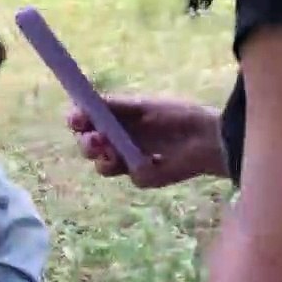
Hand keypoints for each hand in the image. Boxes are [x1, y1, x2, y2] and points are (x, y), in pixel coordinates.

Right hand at [65, 95, 225, 187]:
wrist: (205, 137)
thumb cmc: (174, 115)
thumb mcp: (139, 106)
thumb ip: (110, 106)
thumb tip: (80, 104)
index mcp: (114, 121)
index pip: (84, 123)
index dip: (76, 122)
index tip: (76, 120)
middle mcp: (116, 141)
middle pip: (86, 146)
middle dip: (86, 143)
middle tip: (97, 140)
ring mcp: (127, 161)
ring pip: (100, 166)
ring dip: (104, 158)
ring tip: (115, 152)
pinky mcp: (140, 177)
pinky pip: (125, 175)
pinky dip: (132, 166)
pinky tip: (149, 160)